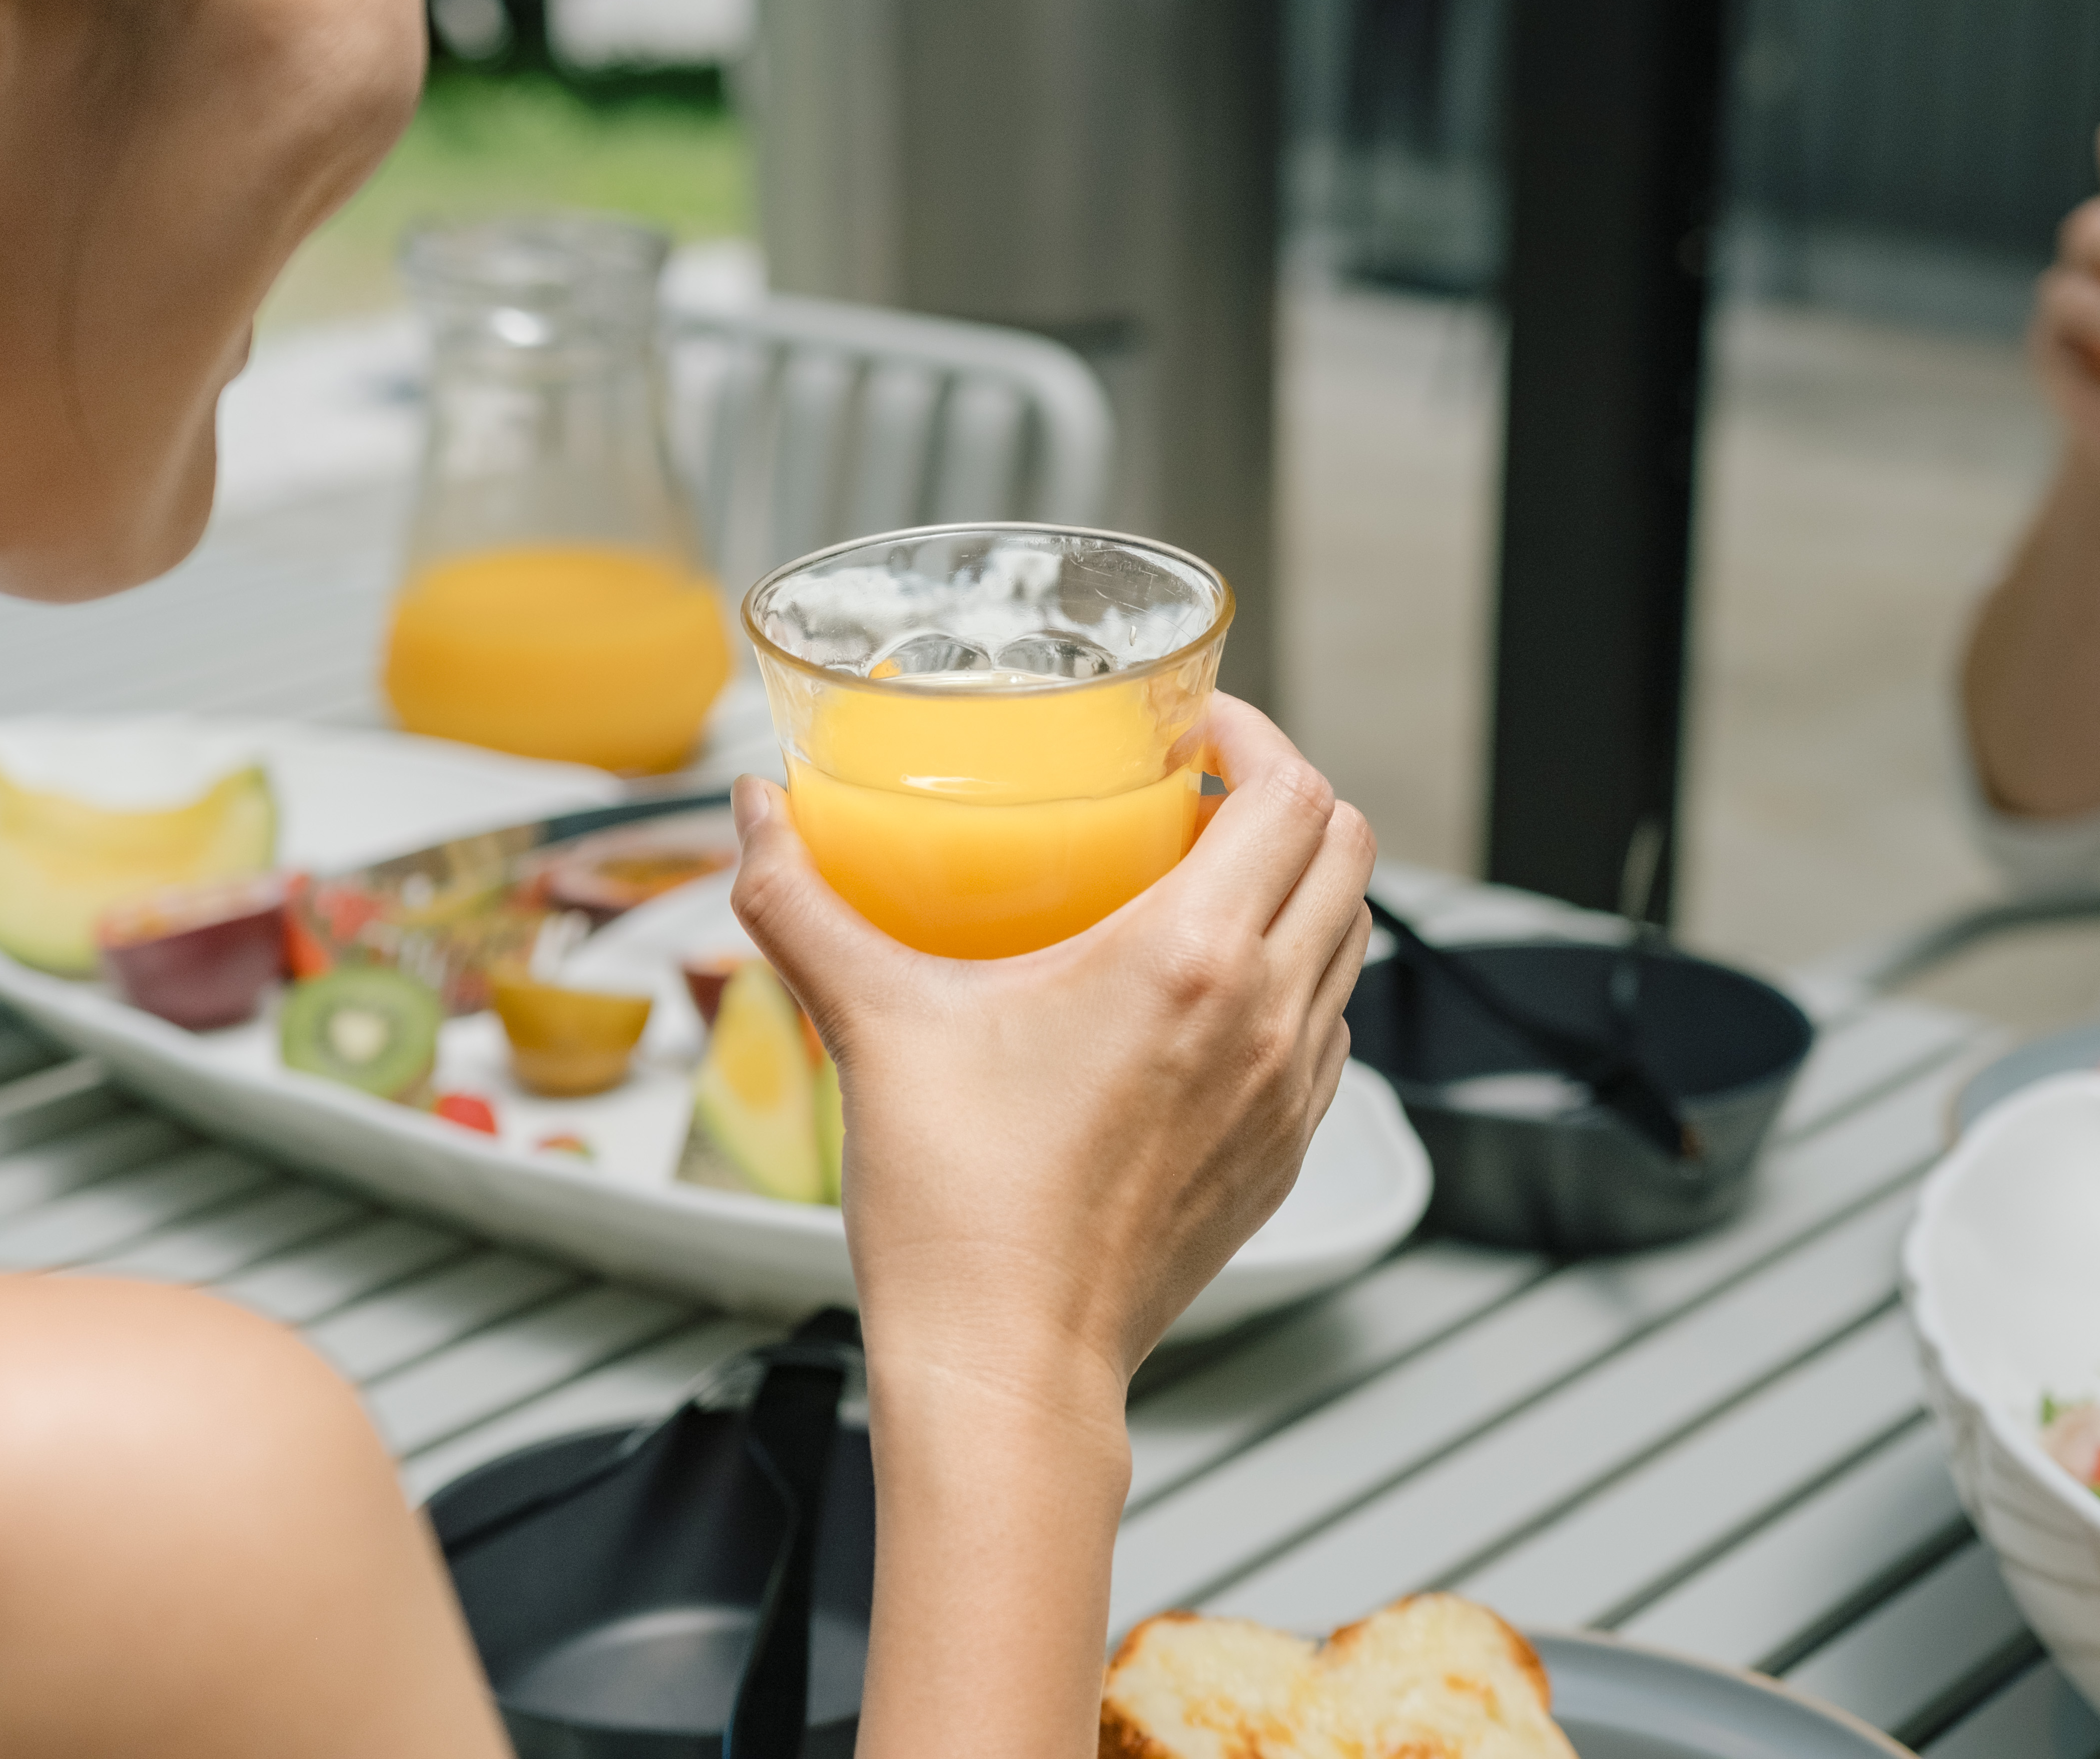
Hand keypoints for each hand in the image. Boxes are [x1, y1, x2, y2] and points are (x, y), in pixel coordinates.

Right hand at [728, 694, 1373, 1404]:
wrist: (1007, 1368)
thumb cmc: (956, 1211)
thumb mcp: (872, 1026)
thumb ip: (799, 903)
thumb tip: (751, 813)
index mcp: (1192, 961)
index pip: (1295, 796)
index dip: (1256, 737)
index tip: (1191, 731)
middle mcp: (1267, 1017)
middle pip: (1346, 851)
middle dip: (1282, 798)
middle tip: (1194, 792)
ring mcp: (1291, 1093)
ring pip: (1348, 940)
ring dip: (1296, 888)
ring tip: (1202, 881)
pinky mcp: (1284, 1154)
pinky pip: (1328, 1030)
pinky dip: (1293, 981)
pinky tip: (1206, 993)